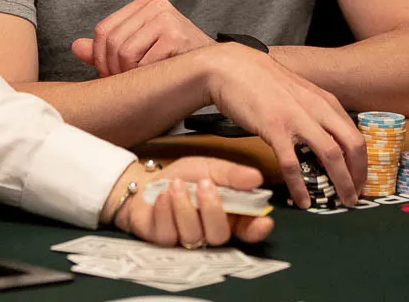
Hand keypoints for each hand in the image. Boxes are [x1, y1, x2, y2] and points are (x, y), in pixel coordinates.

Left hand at [72, 0, 215, 76]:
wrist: (215, 67)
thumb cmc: (178, 59)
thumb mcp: (140, 49)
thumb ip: (108, 48)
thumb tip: (76, 46)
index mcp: (144, 4)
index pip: (103, 30)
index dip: (100, 57)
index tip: (111, 73)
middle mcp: (154, 5)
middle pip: (111, 42)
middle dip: (113, 69)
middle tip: (126, 82)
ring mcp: (166, 18)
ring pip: (123, 53)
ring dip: (128, 74)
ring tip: (142, 79)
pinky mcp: (175, 34)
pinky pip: (141, 63)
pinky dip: (145, 76)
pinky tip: (158, 76)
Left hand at [109, 157, 273, 246]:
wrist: (147, 182)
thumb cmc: (184, 176)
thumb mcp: (210, 167)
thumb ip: (232, 175)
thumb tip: (257, 178)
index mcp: (229, 214)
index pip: (249, 229)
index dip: (257, 229)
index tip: (262, 221)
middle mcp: (210, 231)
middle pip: (220, 235)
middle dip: (213, 209)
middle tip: (204, 183)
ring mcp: (187, 239)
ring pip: (193, 236)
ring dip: (185, 207)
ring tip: (176, 185)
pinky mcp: (164, 242)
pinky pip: (168, 235)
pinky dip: (165, 212)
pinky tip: (162, 196)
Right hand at [206, 43, 366, 208]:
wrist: (232, 67)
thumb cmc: (263, 82)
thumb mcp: (299, 93)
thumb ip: (315, 112)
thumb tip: (326, 139)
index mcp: (325, 101)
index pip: (356, 135)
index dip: (363, 163)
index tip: (361, 181)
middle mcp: (318, 108)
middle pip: (353, 146)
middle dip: (359, 175)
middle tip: (356, 196)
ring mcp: (297, 118)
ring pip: (332, 155)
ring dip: (342, 182)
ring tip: (343, 202)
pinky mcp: (274, 129)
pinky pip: (293, 164)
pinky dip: (300, 187)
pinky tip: (303, 201)